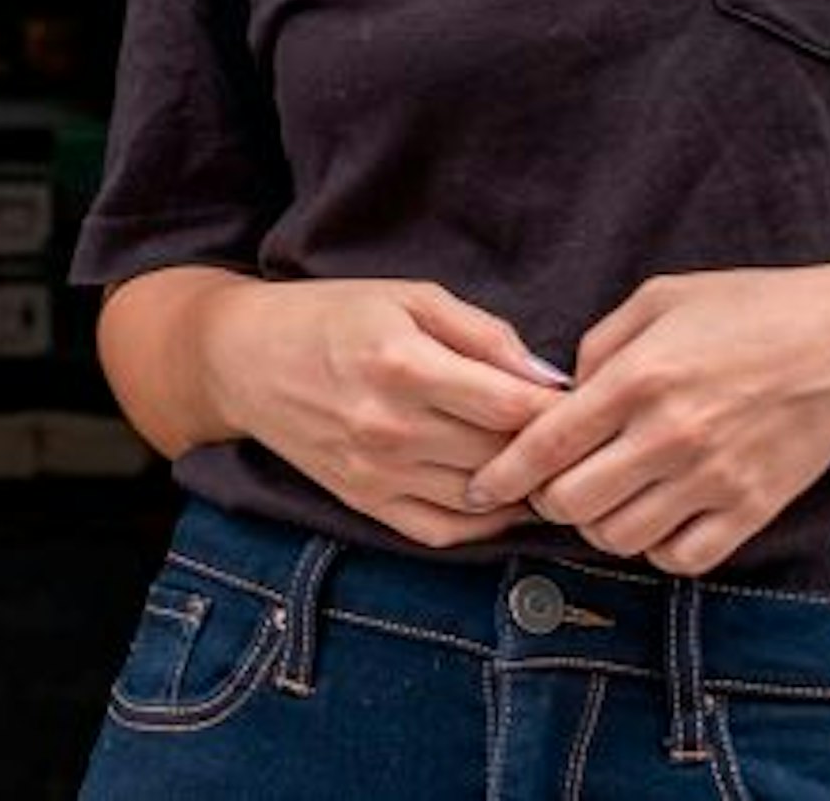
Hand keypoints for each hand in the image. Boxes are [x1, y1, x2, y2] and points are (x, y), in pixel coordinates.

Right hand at [197, 279, 574, 548]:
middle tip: (577, 435)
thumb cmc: (331, 316)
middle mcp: (390, 427)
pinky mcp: (365, 502)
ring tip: (547, 464)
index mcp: (403, 365)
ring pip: (483, 498)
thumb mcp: (408, 297)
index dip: (562, 409)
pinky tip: (505, 496)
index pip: (512, 407)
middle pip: (503, 455)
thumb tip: (548, 379)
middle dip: (549, 448)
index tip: (585, 400)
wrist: (243, 358)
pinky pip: (447, 531)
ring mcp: (377, 472)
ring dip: (524, 486)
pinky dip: (487, 522)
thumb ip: (483, 333)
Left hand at [463, 265, 829, 575]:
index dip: (500, 473)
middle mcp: (671, 435)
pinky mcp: (753, 510)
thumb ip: (598, 345)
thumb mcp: (659, 299)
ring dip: (596, 525)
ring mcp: (714, 480)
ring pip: (619, 538)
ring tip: (599, 499)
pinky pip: (681, 559)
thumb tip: (559, 392)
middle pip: (572, 503)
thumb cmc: (749, 310)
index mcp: (639, 377)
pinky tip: (650, 518)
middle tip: (546, 485)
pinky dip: (653, 548)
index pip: (545, 444)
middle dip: (544, 499)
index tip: (479, 486)